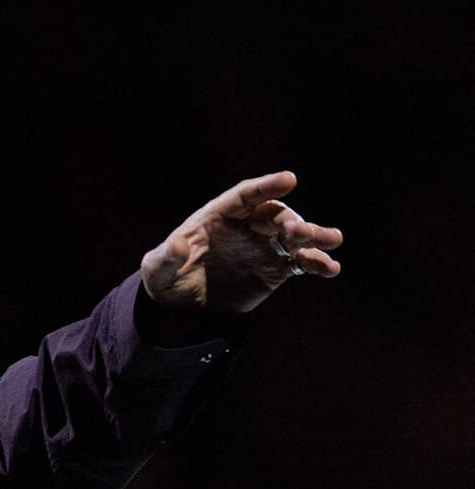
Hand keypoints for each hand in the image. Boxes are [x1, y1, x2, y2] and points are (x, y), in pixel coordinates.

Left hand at [140, 171, 342, 316]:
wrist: (181, 308)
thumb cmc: (165, 279)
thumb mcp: (156, 270)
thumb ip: (166, 256)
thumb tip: (177, 244)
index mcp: (216, 217)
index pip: (243, 196)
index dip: (265, 187)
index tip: (289, 179)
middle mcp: (244, 226)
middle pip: (273, 215)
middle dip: (290, 219)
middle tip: (301, 231)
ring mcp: (263, 246)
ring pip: (294, 235)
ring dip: (314, 236)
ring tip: (332, 240)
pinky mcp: (276, 269)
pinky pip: (301, 262)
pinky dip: (317, 263)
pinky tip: (330, 268)